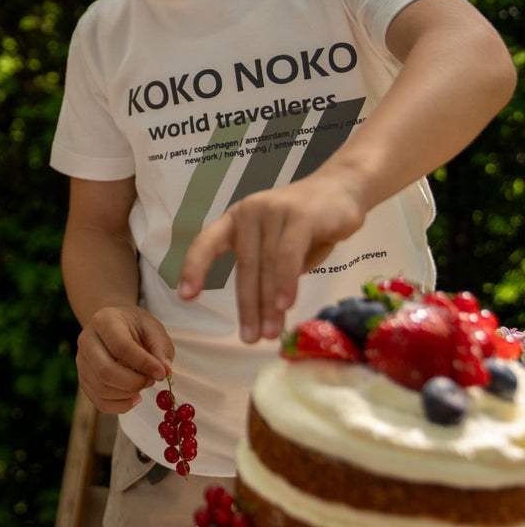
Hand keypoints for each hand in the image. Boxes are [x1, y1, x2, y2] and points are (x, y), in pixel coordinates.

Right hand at [75, 305, 173, 413]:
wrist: (112, 325)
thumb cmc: (134, 327)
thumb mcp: (152, 327)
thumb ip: (160, 347)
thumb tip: (165, 371)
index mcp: (104, 321)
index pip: (120, 347)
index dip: (143, 363)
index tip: (162, 372)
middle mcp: (86, 340)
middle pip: (105, 371)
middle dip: (134, 382)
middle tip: (151, 380)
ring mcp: (81, 361)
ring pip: (102, 389)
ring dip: (129, 394)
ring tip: (142, 383)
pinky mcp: (83, 379)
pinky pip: (99, 402)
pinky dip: (120, 406)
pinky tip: (134, 397)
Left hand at [176, 169, 366, 342]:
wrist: (342, 188)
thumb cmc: (308, 224)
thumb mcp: (281, 245)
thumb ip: (269, 269)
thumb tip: (267, 310)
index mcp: (236, 219)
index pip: (206, 243)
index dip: (194, 268)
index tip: (185, 296)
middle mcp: (249, 212)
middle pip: (244, 265)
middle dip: (247, 306)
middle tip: (250, 339)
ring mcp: (273, 211)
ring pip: (266, 265)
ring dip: (268, 303)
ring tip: (270, 332)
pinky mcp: (299, 216)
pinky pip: (287, 255)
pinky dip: (285, 282)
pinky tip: (285, 305)